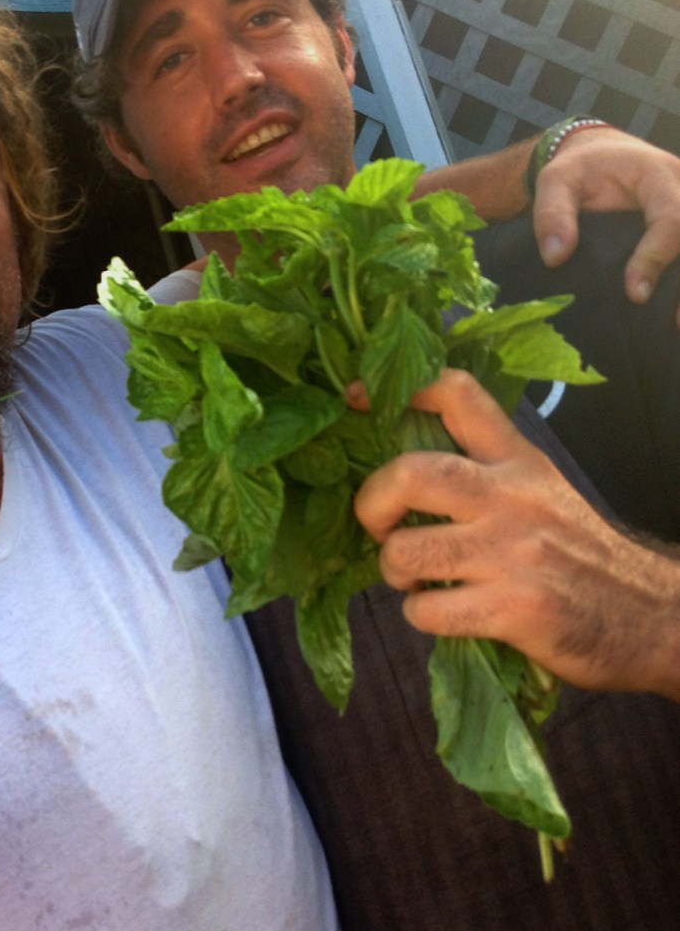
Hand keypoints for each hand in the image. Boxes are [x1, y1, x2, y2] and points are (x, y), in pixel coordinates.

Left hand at [349, 370, 679, 698]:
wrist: (650, 617)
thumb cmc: (578, 554)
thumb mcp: (539, 490)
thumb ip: (483, 470)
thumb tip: (400, 468)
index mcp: (515, 460)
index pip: (456, 393)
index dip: (398, 390)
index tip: (357, 399)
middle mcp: (512, 496)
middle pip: (409, 472)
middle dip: (371, 503)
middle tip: (380, 527)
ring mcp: (512, 551)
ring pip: (407, 550)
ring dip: (395, 571)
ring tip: (416, 579)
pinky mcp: (514, 606)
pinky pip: (429, 610)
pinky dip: (421, 616)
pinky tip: (443, 613)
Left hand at [532, 126, 679, 319]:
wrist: (598, 159)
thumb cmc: (578, 170)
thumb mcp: (556, 180)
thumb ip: (552, 214)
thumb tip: (555, 257)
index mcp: (659, 176)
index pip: (672, 216)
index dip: (656, 255)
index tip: (634, 293)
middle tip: (674, 322)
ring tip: (675, 326)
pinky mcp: (679, 232)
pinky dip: (677, 286)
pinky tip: (671, 319)